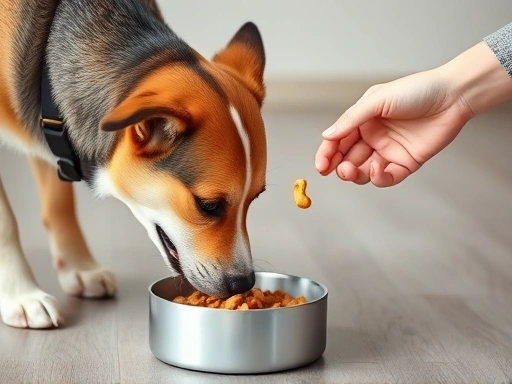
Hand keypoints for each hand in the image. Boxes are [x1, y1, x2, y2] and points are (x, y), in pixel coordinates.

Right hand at [315, 68, 473, 186]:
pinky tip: (377, 169)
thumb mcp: (377, 100)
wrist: (452, 96)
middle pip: (347, 159)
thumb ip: (351, 119)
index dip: (326, 154)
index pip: (338, 141)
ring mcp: (389, 151)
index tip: (321, 166)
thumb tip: (326, 135)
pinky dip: (378, 177)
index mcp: (363, 121)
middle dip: (339, 167)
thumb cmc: (416, 90)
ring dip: (355, 174)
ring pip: (363, 171)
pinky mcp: (405, 163)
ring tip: (352, 170)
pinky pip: (387, 177)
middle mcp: (373, 137)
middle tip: (338, 169)